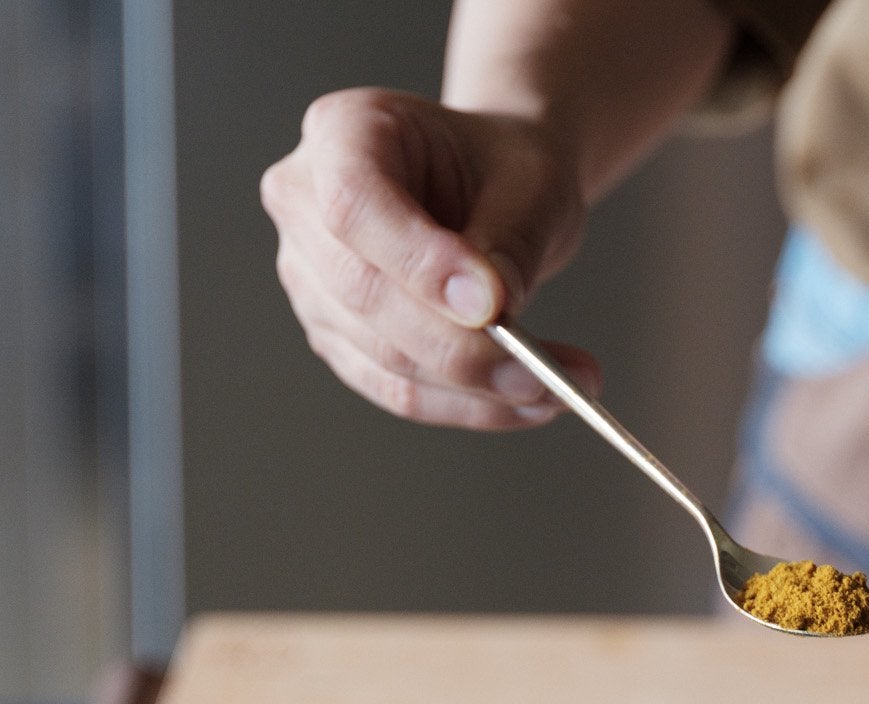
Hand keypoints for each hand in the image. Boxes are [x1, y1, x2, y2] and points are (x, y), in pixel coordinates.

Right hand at [261, 87, 601, 428]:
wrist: (493, 188)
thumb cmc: (503, 168)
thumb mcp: (530, 180)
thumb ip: (509, 238)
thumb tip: (491, 309)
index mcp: (340, 132)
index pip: (355, 203)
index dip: (418, 261)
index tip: (492, 304)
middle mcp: (305, 203)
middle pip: (365, 292)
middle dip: (461, 347)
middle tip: (546, 374)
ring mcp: (311, 277)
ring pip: (383, 356)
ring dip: (478, 388)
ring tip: (564, 387)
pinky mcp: (337, 337)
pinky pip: (397, 390)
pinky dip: (468, 406)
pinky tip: (529, 403)